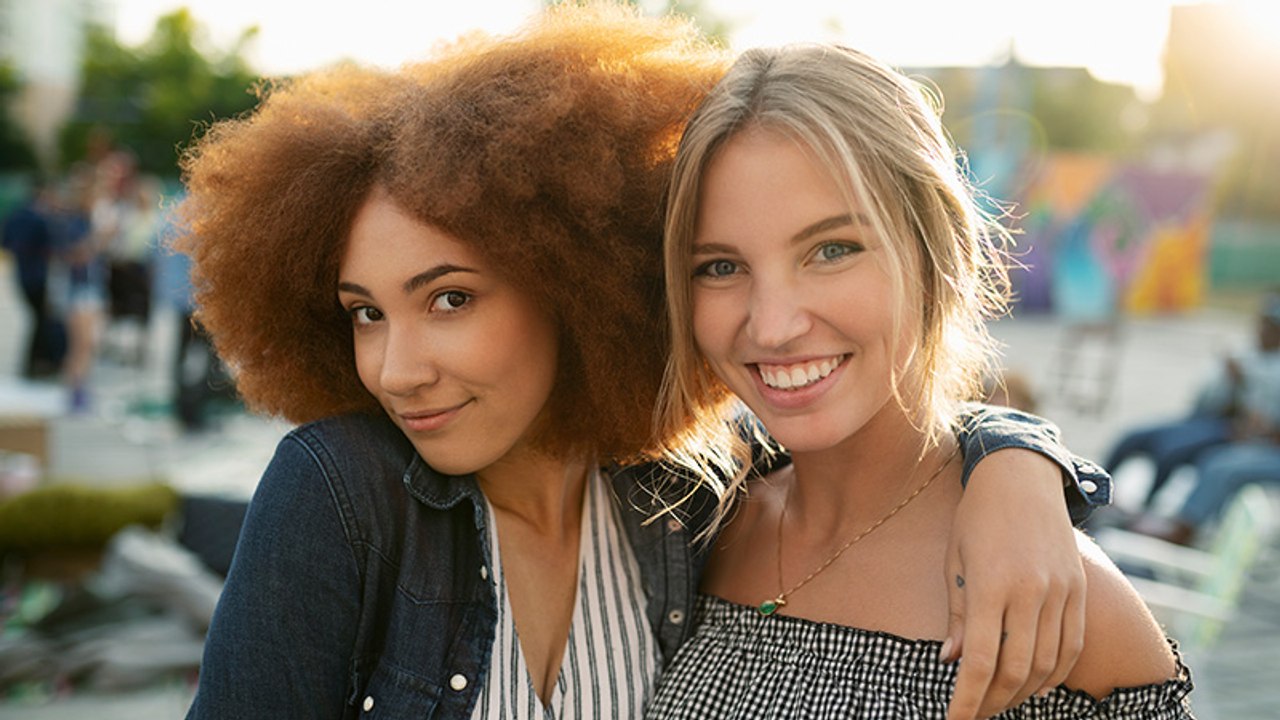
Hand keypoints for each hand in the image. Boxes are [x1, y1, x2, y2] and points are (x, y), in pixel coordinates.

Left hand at [941, 448, 1085, 719]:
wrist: (1022, 477)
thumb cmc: (977, 518)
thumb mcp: (955, 561)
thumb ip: (957, 614)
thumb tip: (953, 663)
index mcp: (991, 585)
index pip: (979, 660)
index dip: (967, 699)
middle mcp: (1030, 592)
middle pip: (1016, 669)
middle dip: (993, 701)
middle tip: (975, 714)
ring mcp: (1060, 592)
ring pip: (1048, 664)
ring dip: (1023, 692)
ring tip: (1000, 702)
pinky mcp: (1078, 590)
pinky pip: (1072, 645)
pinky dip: (1056, 673)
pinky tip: (1035, 683)